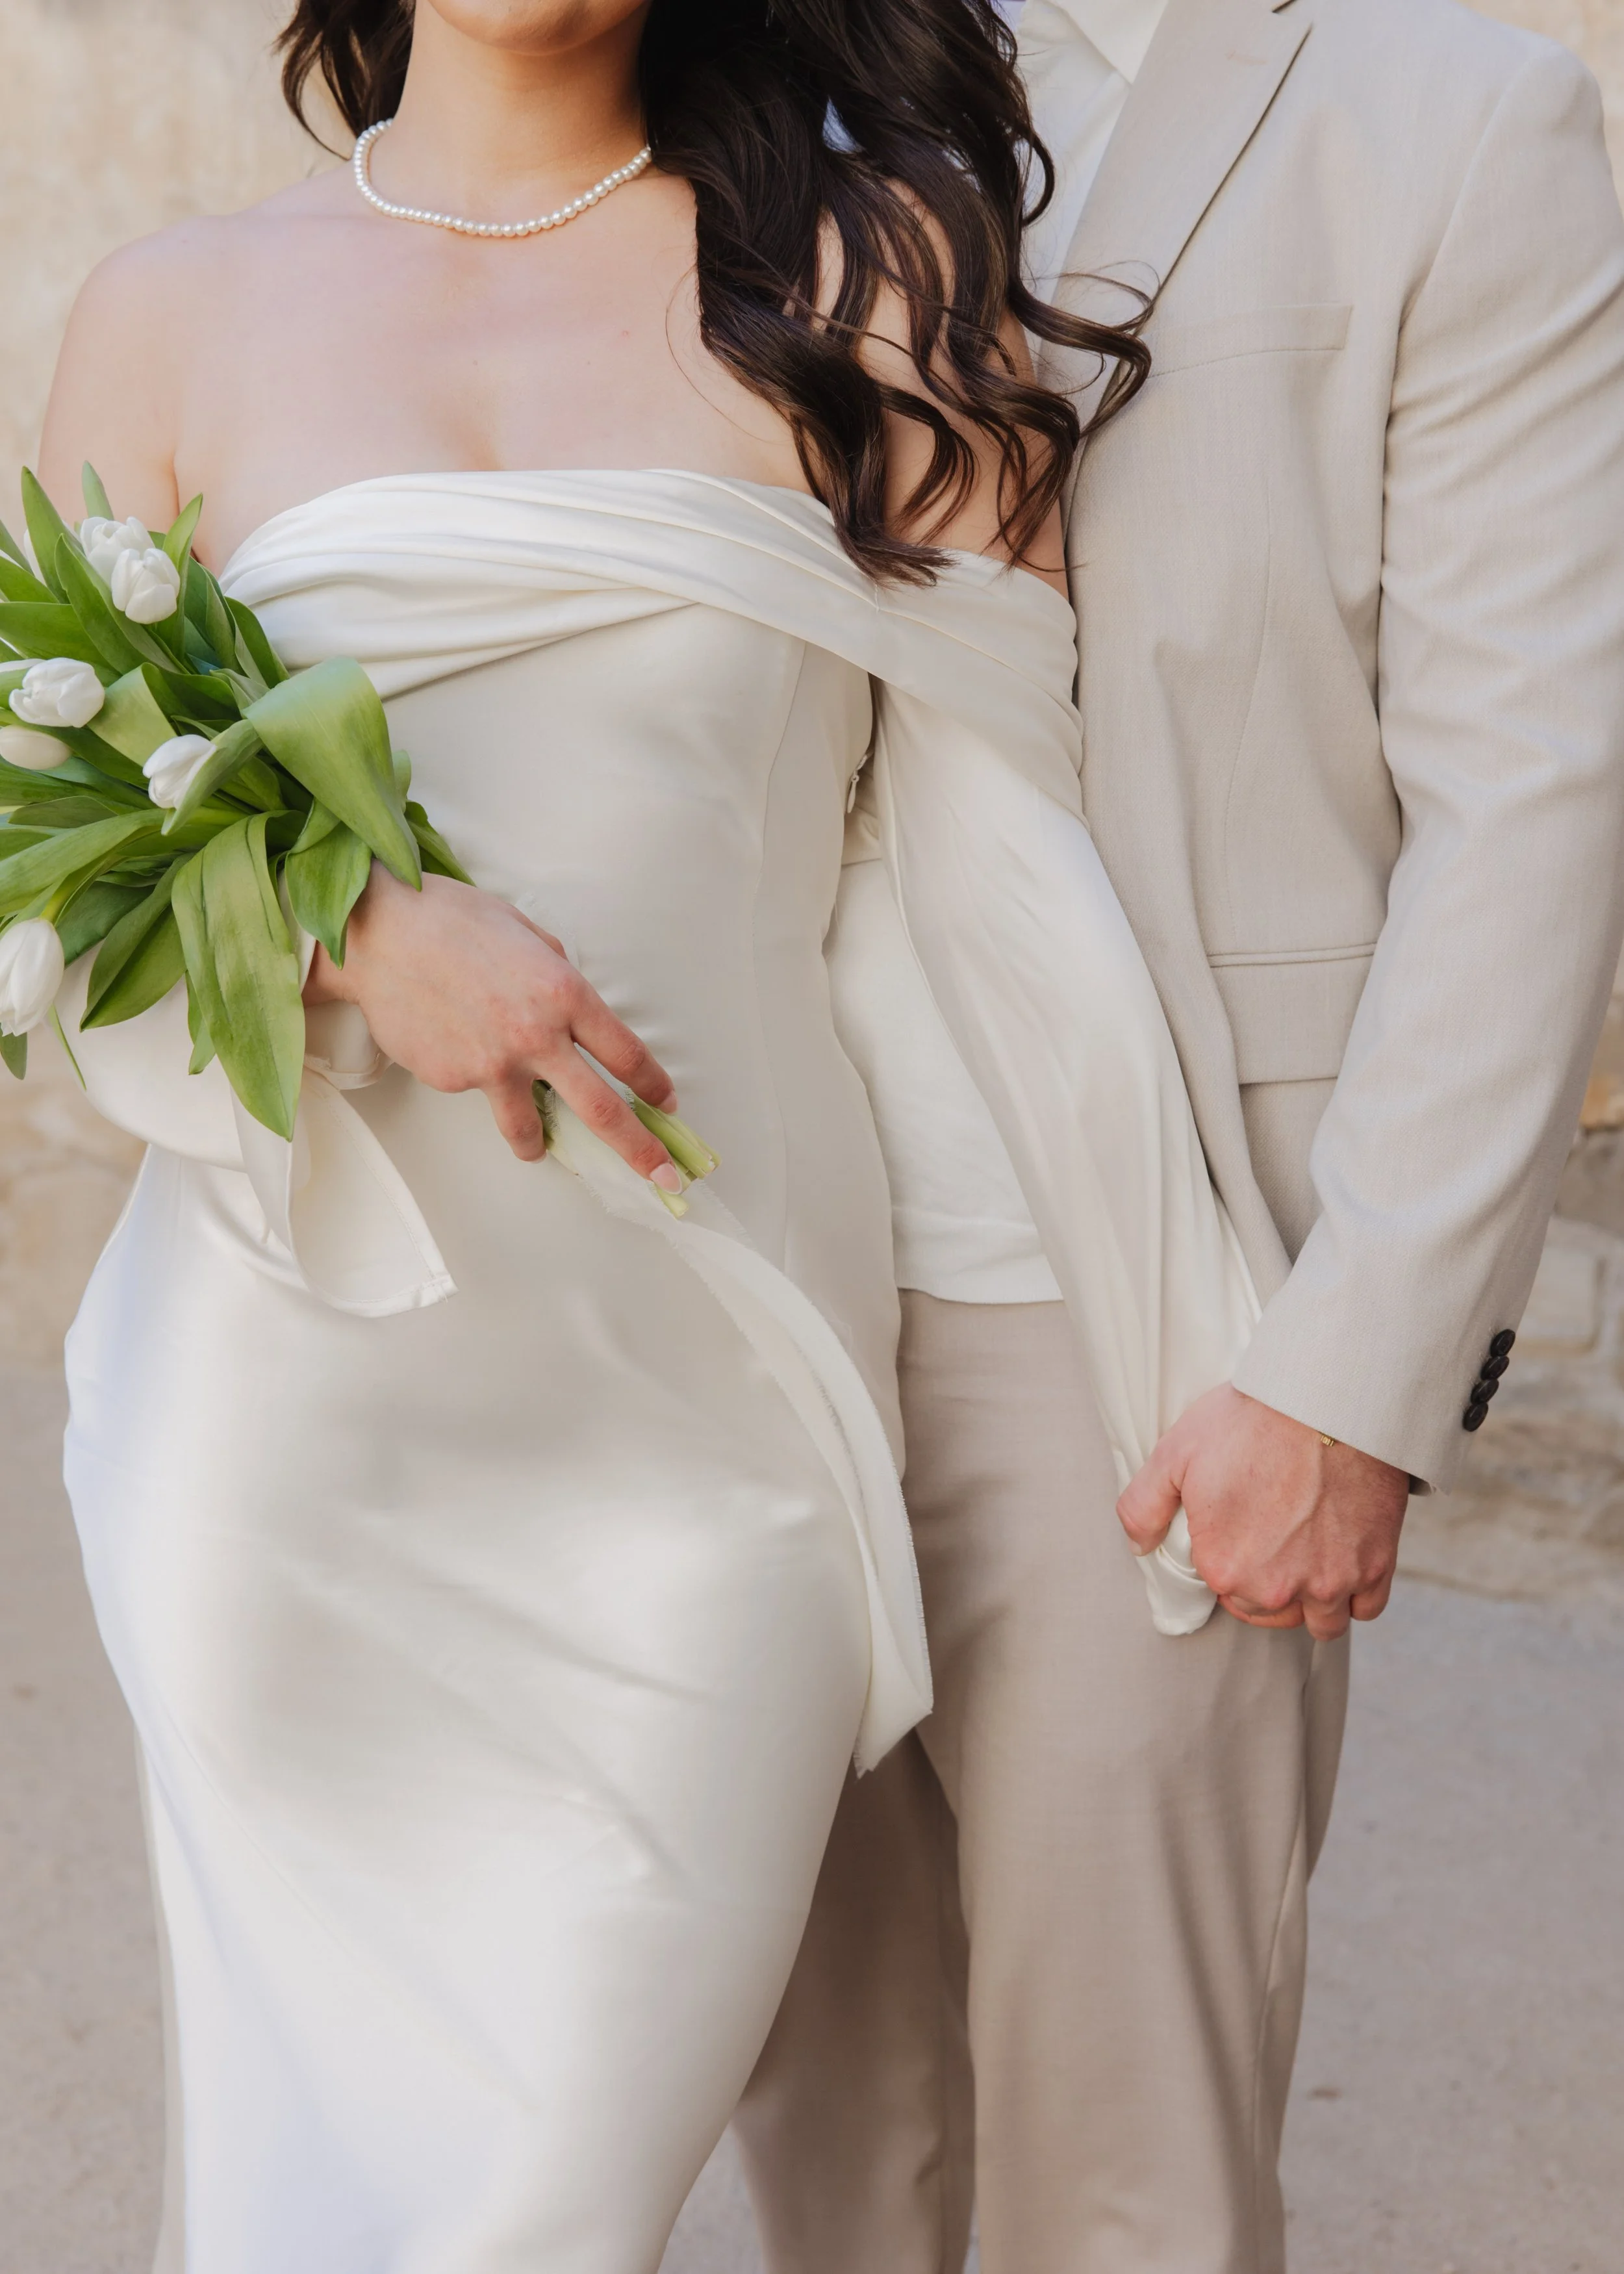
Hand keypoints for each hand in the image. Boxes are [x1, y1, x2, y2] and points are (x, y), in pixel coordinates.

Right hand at [305, 866, 683, 1184]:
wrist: (379, 935)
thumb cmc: (454, 921)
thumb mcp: (527, 934)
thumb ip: (559, 975)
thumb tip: (575, 1010)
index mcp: (564, 993)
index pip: (626, 1054)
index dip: (652, 1084)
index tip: (666, 1103)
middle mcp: (536, 1036)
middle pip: (603, 1111)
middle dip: (639, 1150)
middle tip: (662, 1175)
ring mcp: (493, 1065)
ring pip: (531, 1128)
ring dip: (540, 1143)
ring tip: (538, 1145)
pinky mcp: (453, 1080)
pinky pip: (478, 1093)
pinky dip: (476, 1080)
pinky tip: (455, 1045)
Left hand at [1116, 1385, 1409, 1640]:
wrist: (1327, 1397)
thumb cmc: (1250, 1421)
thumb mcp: (1174, 1454)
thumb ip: (1143, 1508)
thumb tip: (1139, 1546)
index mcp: (1226, 1569)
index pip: (1221, 1589)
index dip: (1227, 1558)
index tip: (1238, 1527)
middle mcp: (1279, 1588)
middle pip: (1268, 1611)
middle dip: (1266, 1586)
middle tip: (1271, 1539)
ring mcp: (1332, 1581)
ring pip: (1320, 1620)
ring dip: (1311, 1600)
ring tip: (1306, 1558)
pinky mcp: (1376, 1565)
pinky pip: (1367, 1607)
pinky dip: (1356, 1594)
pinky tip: (1343, 1562)